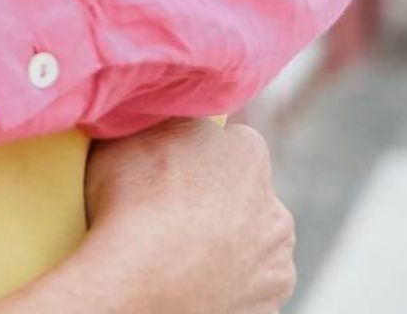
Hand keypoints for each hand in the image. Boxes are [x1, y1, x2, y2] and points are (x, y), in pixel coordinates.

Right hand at [80, 121, 294, 313]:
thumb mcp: (129, 134)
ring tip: (180, 256)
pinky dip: (226, 289)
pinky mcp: (268, 309)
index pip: (229, 142)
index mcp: (248, 153)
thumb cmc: (130, 202)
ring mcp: (276, 265)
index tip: (168, 169)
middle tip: (171, 216)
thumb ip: (159, 120)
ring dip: (229, 248)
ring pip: (254, 248)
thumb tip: (158, 111)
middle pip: (247, 198)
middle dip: (220, 203)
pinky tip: (191, 285)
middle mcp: (277, 208)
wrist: (140, 282)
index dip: (196, 155)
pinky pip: (248, 293)